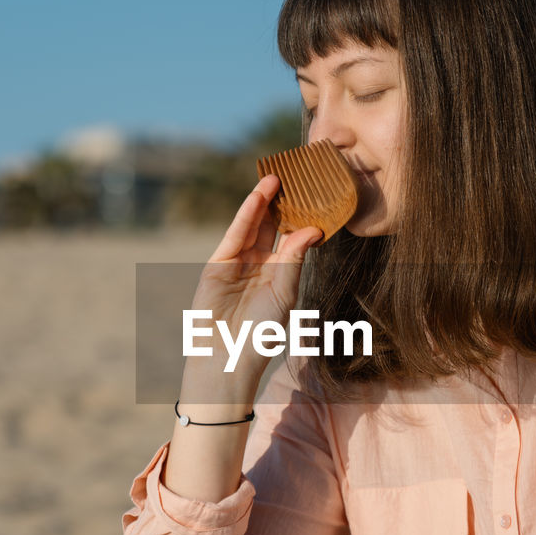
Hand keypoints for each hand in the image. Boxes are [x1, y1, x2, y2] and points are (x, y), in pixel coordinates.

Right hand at [188, 173, 321, 379]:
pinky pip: (235, 235)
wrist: (229, 356)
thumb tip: (313, 230)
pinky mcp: (218, 264)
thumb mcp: (285, 294)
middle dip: (282, 203)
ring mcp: (238, 263)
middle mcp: (259, 264)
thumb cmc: (262, 333)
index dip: (302, 218)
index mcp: (280, 273)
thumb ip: (294, 260)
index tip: (317, 195)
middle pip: (271, 227)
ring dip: (263, 202)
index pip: (292, 239)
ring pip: (253, 226)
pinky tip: (256, 198)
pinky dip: (245, 216)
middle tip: (296, 178)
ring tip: (276, 179)